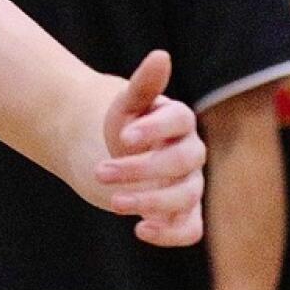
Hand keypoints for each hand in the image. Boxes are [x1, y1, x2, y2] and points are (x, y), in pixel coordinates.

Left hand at [97, 53, 205, 246]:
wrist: (111, 152)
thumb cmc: (123, 124)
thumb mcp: (126, 104)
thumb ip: (144, 85)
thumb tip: (161, 54)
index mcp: (179, 121)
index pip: (180, 120)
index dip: (155, 129)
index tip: (122, 137)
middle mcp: (191, 153)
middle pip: (183, 162)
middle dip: (142, 169)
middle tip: (98, 171)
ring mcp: (189, 184)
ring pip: (186, 197)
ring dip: (150, 202)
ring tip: (112, 202)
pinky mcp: (181, 213)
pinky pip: (190, 229)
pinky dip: (170, 234)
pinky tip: (140, 231)